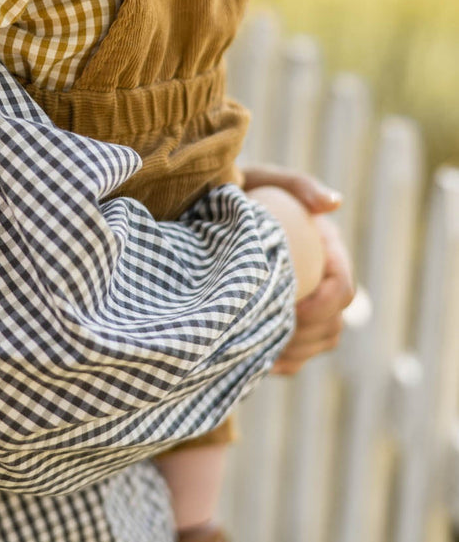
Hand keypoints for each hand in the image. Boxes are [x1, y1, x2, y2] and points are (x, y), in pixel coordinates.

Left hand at [240, 164, 354, 374]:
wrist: (198, 210)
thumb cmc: (233, 190)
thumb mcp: (261, 179)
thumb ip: (296, 184)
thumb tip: (333, 204)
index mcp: (326, 249)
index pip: (343, 288)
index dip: (325, 305)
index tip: (293, 308)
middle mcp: (321, 278)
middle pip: (334, 324)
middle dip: (307, 336)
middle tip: (269, 338)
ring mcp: (305, 301)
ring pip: (319, 342)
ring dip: (296, 352)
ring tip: (262, 351)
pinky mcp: (283, 319)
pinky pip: (296, 355)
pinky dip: (282, 362)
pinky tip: (257, 361)